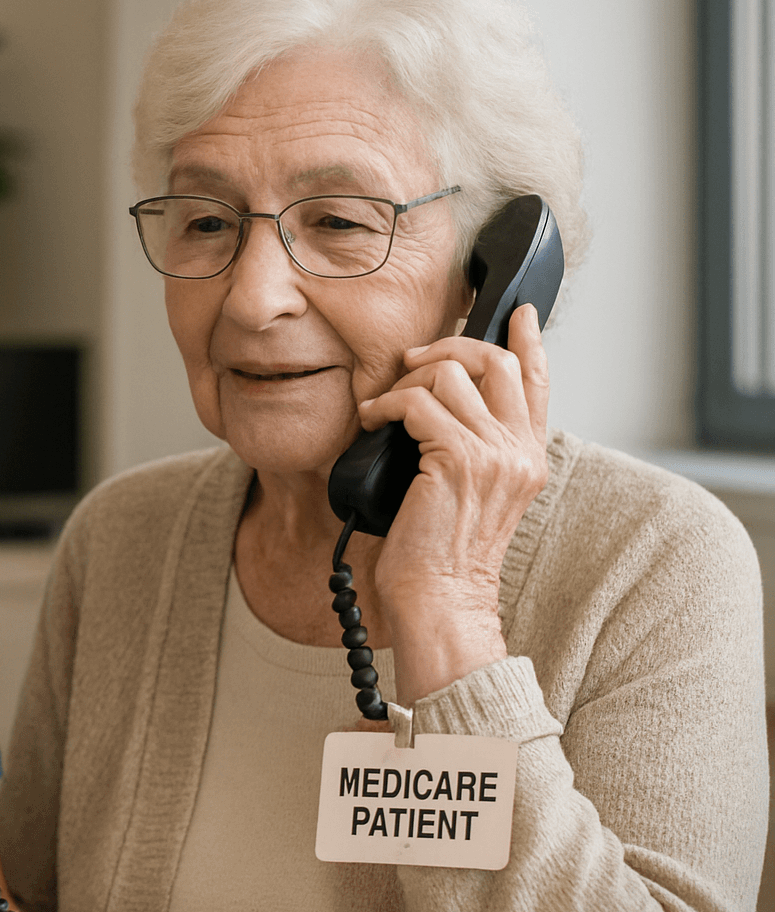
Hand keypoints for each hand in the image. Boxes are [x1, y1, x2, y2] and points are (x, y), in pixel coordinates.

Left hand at [356, 303, 550, 700]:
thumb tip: (443, 401)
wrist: (440, 599)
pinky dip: (386, 405)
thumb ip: (475, 447)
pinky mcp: (457, 459)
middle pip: (494, 361)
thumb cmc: (442, 553)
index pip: (538, 381)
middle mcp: (519, 451)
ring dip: (406, 381)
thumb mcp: (474, 493)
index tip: (519, 312)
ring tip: (383, 406)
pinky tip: (372, 421)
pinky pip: (417, 403)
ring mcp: (493, 454)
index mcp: (529, 457)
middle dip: (448, 347)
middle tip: (413, 361)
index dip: (528, 340)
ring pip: (450, 375)